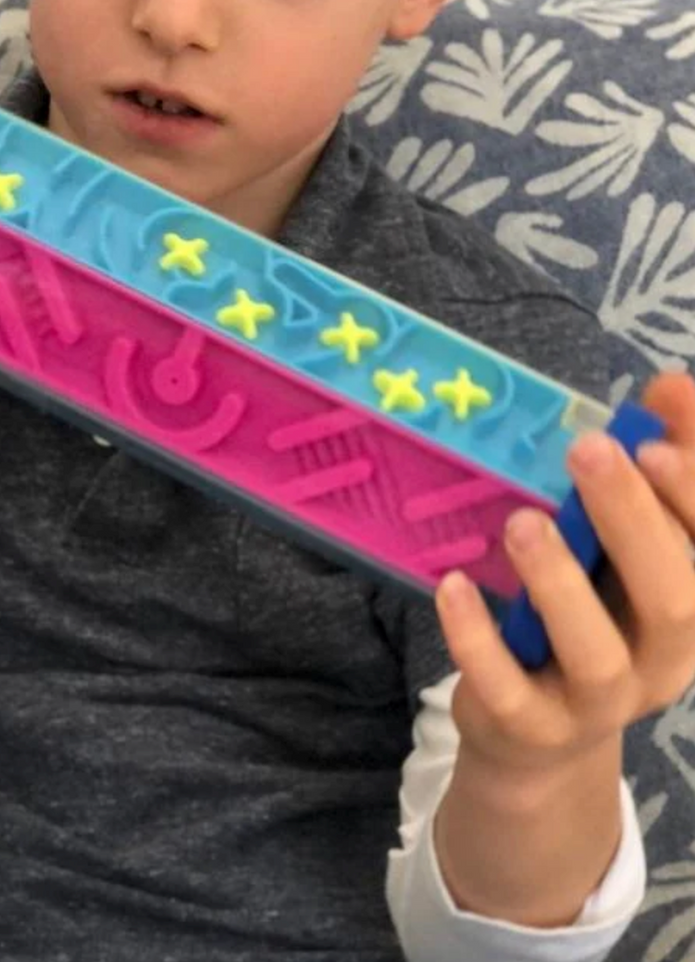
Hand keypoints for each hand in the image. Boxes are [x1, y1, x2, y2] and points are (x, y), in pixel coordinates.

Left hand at [436, 372, 694, 779]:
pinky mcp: (529, 725)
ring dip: (559, 582)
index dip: (692, 493)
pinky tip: (455, 584)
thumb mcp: (616, 554)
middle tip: (590, 450)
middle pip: (673, 599)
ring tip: (522, 522)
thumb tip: (668, 390)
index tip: (654, 435)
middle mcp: (663, 661)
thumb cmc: (586, 620)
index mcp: (690, 607)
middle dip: (634, 520)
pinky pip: (508, 687)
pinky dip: (479, 636)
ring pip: (595, 652)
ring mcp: (598, 703)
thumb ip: (640, 478)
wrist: (536, 736)